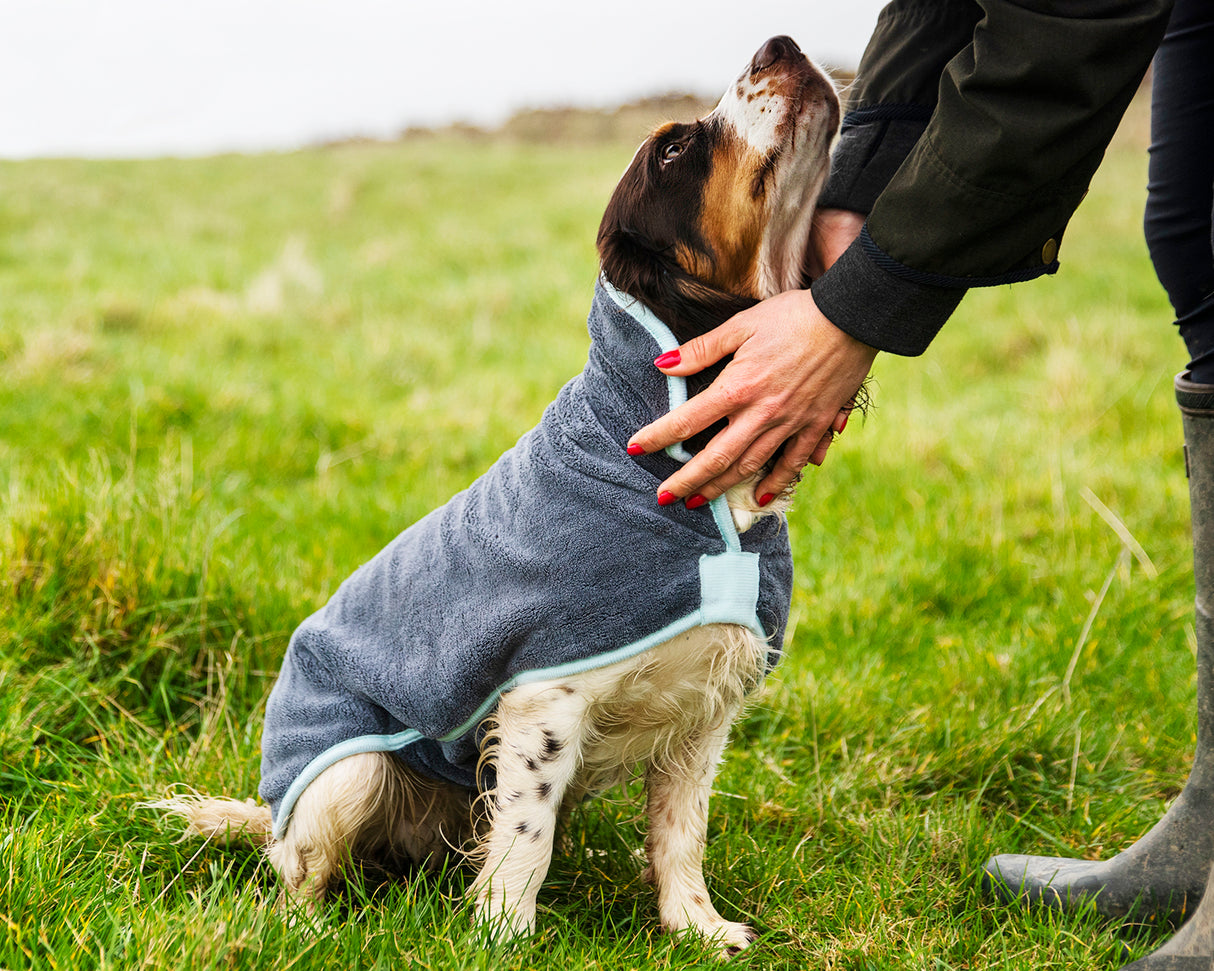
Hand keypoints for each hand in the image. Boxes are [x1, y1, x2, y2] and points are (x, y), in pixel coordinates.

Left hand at [625, 209, 873, 505]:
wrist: (851, 318)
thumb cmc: (794, 315)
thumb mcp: (742, 325)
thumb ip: (702, 349)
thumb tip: (662, 365)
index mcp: (739, 386)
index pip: (688, 420)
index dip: (658, 436)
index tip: (635, 449)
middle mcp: (761, 413)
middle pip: (716, 456)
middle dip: (686, 480)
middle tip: (664, 498)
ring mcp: (790, 424)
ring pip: (749, 466)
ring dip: (721, 487)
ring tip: (698, 501)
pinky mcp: (815, 426)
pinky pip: (792, 463)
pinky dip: (776, 483)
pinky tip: (760, 498)